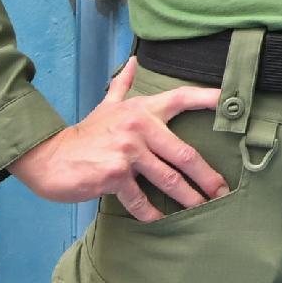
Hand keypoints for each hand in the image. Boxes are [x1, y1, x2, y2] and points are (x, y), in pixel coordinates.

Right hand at [11, 59, 226, 220]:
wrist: (49, 157)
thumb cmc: (85, 135)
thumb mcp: (107, 107)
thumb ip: (123, 85)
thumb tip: (135, 62)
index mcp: (141, 109)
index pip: (180, 98)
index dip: (208, 99)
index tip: (232, 103)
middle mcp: (138, 126)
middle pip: (184, 153)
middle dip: (206, 175)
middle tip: (222, 190)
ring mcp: (127, 151)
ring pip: (168, 179)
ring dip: (188, 197)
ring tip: (202, 209)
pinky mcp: (115, 175)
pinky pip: (141, 199)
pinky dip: (152, 213)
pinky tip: (161, 220)